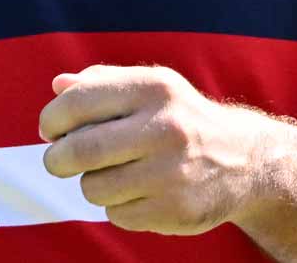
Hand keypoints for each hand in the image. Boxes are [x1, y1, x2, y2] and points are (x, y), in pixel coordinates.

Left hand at [38, 64, 278, 234]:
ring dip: (93, 184)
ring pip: (93, 188)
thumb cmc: (182, 119)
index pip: (78, 102)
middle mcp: (165, 127)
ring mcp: (172, 172)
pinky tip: (141, 193)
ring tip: (115, 174)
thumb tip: (58, 87)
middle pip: (79, 150)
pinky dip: (119, 206)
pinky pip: (116, 214)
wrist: (245, 160)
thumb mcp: (153, 88)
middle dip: (56, 159)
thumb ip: (103, 83)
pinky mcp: (175, 209)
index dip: (52, 119)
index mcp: (155, 89)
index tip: (51, 130)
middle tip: (59, 161)